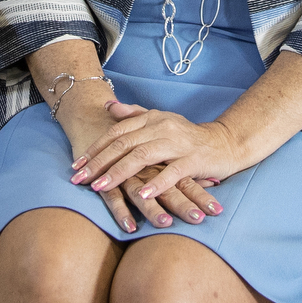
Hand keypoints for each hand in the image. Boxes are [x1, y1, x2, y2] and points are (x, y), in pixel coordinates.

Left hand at [59, 98, 220, 231]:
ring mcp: (179, 143)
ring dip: (118, 173)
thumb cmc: (188, 136)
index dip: (95, 148)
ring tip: (100, 187)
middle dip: (99, 162)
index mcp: (152, 118)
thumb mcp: (160, 121)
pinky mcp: (194, 160)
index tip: (76, 165)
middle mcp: (163, 127)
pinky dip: (156, 184)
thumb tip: (108, 106)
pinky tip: (141, 195)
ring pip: (142, 156)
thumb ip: (134, 114)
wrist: (225, 143)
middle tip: (79, 179)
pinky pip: (173, 172)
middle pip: (124, 144)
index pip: (117, 131)